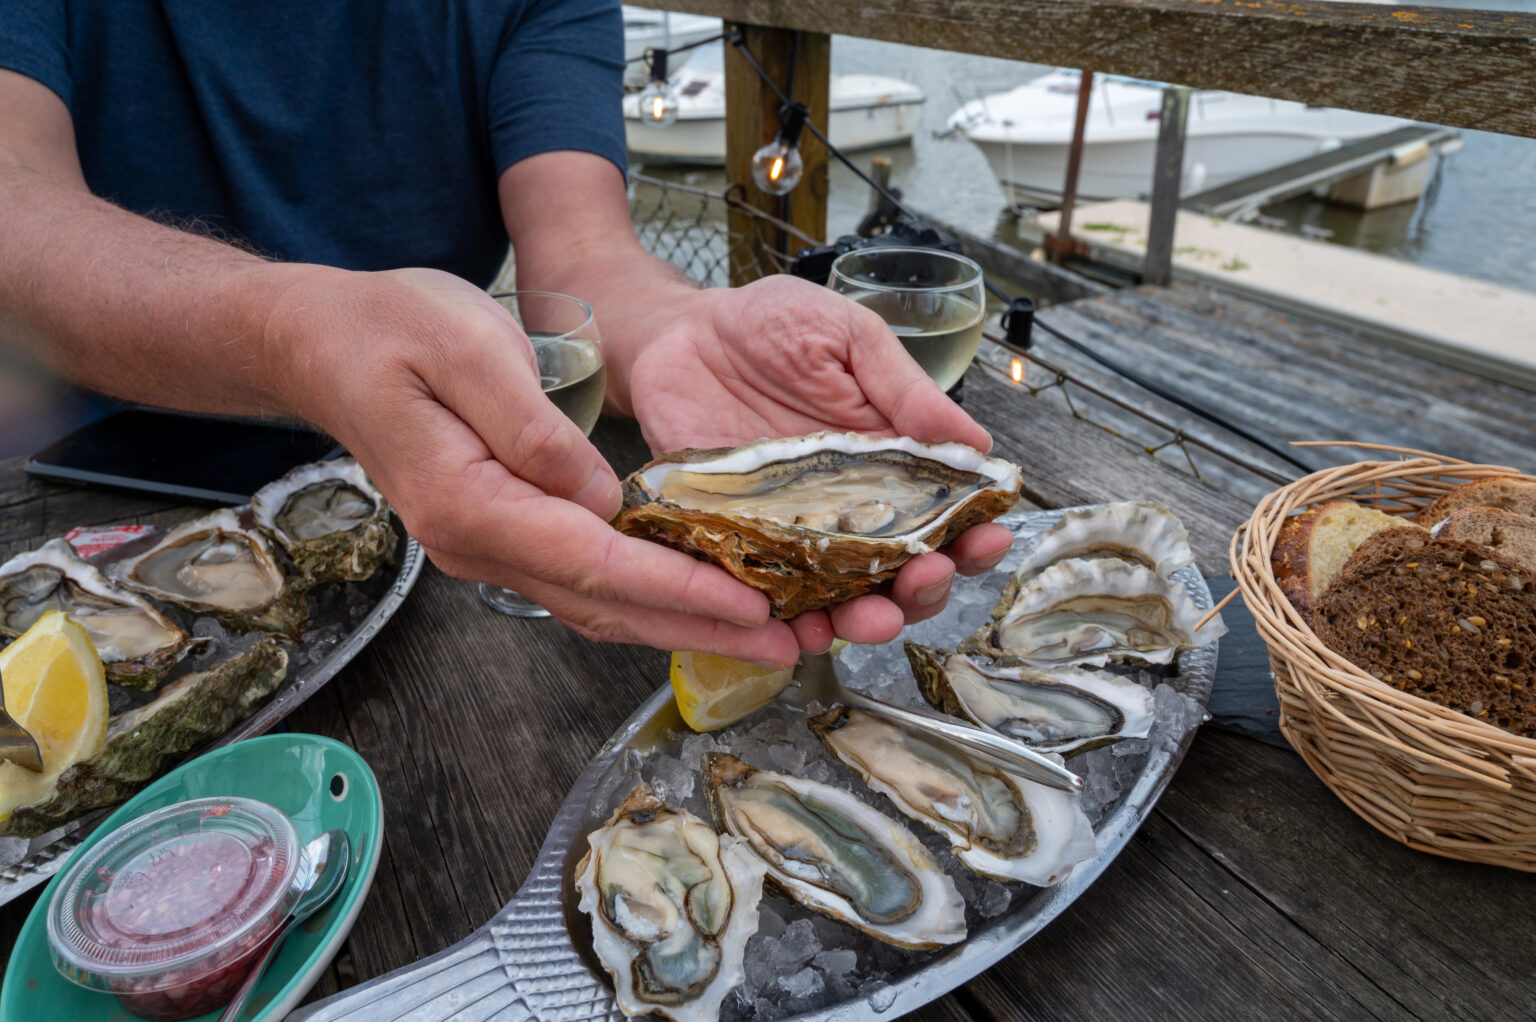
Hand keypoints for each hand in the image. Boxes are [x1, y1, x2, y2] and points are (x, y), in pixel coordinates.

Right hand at [271, 265, 803, 666]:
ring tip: (756, 632)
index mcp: (468, 503)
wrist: (321, 344)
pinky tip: (688, 599)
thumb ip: (531, 425)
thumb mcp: (464, 348)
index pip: (595, 561)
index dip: (679, 587)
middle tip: (782, 642)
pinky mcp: (496, 535)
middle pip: (603, 602)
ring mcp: (483, 548)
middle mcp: (475, 543)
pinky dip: (641, 597)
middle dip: (697, 626)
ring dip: (676, 622)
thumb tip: (598, 495)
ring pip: (593, 603)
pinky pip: (579, 582)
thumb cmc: (389, 329)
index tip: (749, 603)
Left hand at [627, 274, 1014, 652]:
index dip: (973, 536)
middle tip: (927, 576)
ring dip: (865, 621)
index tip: (989, 539)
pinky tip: (797, 630)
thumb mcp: (847, 337)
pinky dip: (783, 624)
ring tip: (871, 619)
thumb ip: (902, 388)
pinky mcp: (737, 544)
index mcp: (890, 461)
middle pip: (902, 573)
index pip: (946, 516)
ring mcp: (793, 533)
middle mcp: (849, 509)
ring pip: (841, 599)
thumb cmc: (769, 324)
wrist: (679, 333)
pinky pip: (765, 598)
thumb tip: (977, 441)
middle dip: (925, 589)